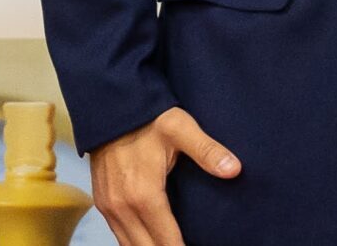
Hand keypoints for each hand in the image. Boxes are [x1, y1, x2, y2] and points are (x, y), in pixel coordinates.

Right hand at [89, 107, 239, 245]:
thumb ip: (207, 151)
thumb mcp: (181, 129)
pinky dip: (134, 243)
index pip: (166, 240)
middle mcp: (122, 207)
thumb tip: (234, 169)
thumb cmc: (148, 117)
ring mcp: (109, 206)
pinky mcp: (102, 202)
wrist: (111, 105)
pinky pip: (118, 234)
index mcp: (144, 195)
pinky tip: (150, 242)